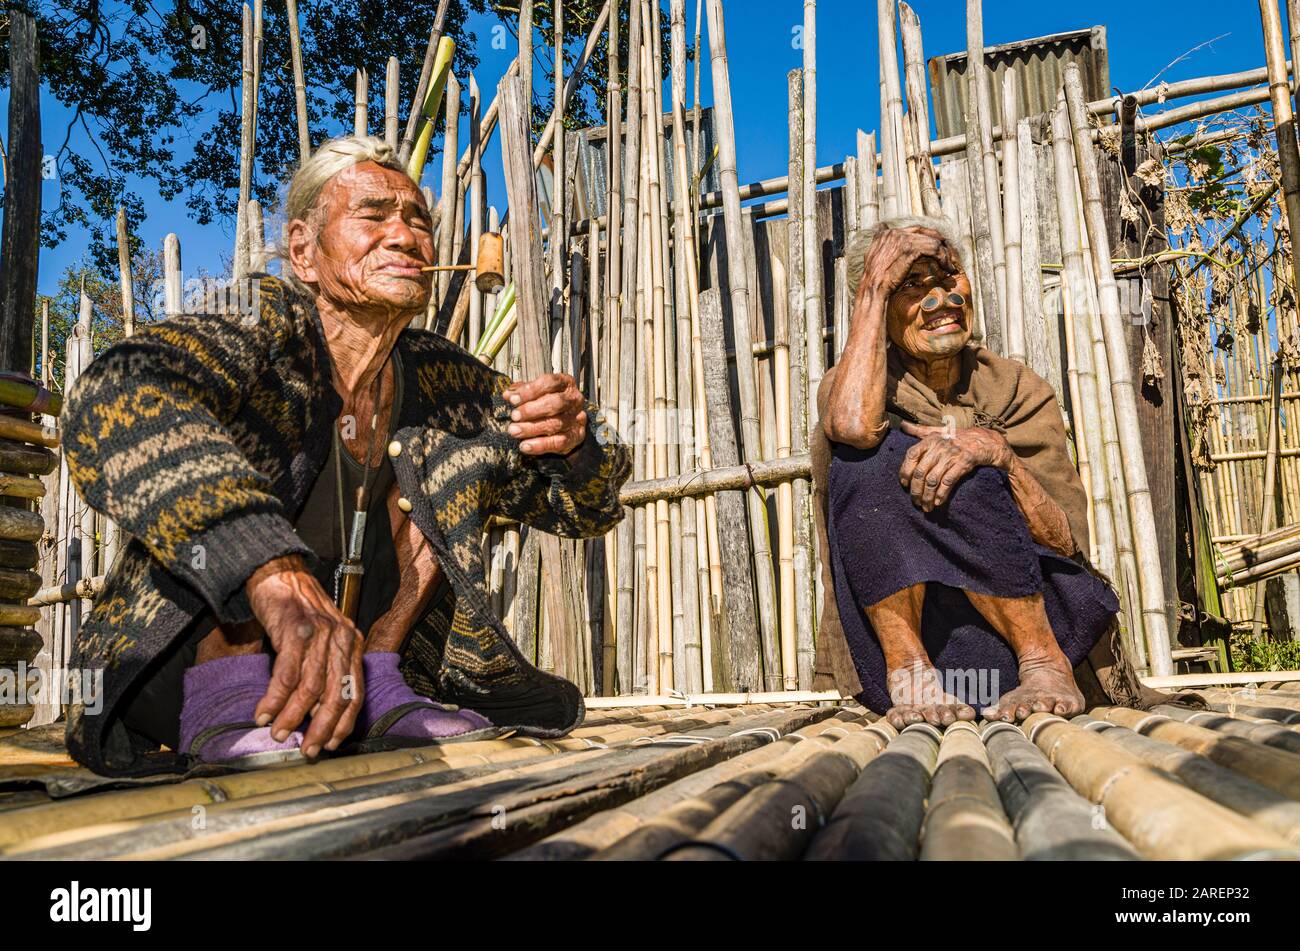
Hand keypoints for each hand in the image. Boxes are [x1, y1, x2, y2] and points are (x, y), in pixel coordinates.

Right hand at [245, 555, 364, 757]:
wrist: (279, 574)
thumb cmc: (299, 613)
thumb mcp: (323, 640)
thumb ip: (325, 671)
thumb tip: (317, 715)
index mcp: (352, 644)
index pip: (356, 691)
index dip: (344, 722)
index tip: (332, 743)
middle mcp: (342, 639)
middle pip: (337, 694)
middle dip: (322, 727)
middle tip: (309, 750)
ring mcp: (319, 634)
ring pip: (311, 687)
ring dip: (293, 716)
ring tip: (278, 733)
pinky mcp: (295, 630)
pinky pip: (286, 674)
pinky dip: (274, 699)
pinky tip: (263, 713)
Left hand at [503, 372, 587, 455]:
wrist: (565, 424)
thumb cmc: (548, 404)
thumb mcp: (536, 394)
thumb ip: (522, 392)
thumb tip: (508, 395)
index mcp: (565, 383)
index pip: (550, 382)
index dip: (530, 391)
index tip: (513, 400)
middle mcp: (574, 400)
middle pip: (556, 403)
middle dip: (532, 410)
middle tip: (514, 416)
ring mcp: (577, 419)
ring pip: (556, 424)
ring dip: (532, 428)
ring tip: (514, 431)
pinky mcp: (576, 436)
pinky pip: (559, 442)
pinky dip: (540, 445)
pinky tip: (525, 445)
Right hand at [860, 227, 958, 304]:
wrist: (873, 287)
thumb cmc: (875, 278)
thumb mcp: (873, 254)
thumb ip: (879, 240)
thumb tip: (881, 227)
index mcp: (887, 234)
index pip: (914, 229)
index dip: (927, 235)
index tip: (936, 242)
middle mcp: (895, 233)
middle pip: (924, 231)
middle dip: (938, 239)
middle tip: (947, 250)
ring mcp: (902, 239)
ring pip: (931, 241)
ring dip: (944, 253)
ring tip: (949, 264)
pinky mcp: (910, 248)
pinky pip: (934, 249)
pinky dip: (943, 258)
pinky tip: (947, 267)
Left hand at [897, 420, 1013, 511]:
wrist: (984, 440)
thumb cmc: (957, 437)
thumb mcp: (938, 431)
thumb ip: (920, 430)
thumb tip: (903, 425)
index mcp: (930, 440)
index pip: (911, 455)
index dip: (905, 471)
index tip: (904, 484)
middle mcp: (939, 447)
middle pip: (920, 472)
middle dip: (916, 490)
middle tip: (915, 501)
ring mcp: (951, 456)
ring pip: (933, 480)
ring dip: (927, 496)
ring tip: (925, 506)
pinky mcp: (964, 463)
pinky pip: (948, 482)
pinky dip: (942, 494)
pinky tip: (938, 502)